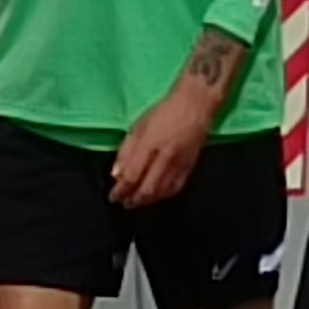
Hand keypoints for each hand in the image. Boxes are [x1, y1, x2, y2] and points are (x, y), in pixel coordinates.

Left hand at [110, 84, 216, 208]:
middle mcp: (164, 157)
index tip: (113, 197)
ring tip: (136, 202)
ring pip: (160, 192)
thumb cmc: (163, 112)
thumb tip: (116, 174)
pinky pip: (175, 189)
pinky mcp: (190, 167)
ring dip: (146, 201)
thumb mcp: (138, 126)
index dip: (120, 191)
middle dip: (132, 200)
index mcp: (149, 144)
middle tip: (124, 203)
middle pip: (146, 189)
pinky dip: (162, 196)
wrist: (196, 105)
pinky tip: (155, 197)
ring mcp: (179, 164)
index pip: (131, 176)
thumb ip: (126, 151)